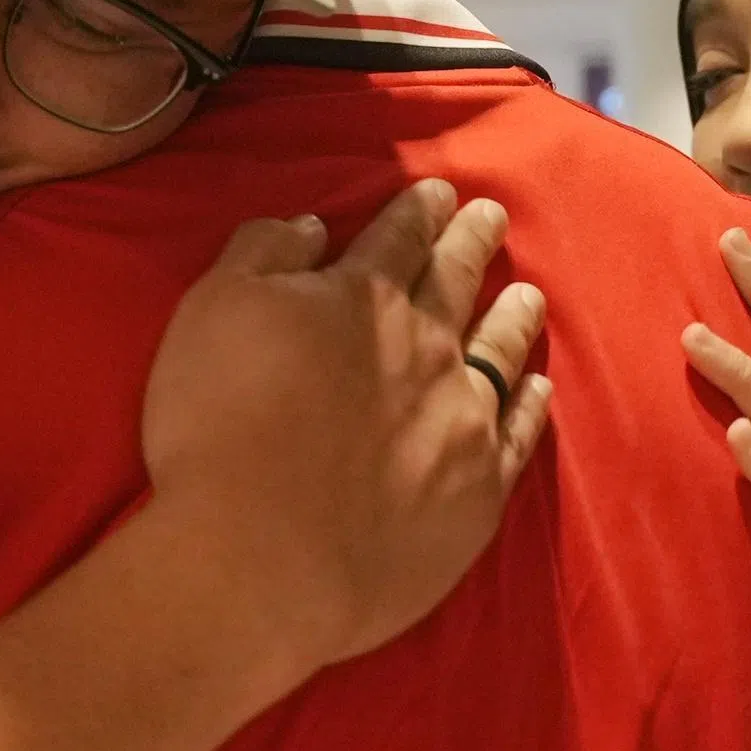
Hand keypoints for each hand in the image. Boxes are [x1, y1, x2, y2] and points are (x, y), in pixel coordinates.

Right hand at [137, 181, 548, 679]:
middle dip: (473, 242)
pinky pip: (518, 434)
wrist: (258, 558)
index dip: (418, 210)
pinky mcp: (478, 491)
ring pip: (500, 350)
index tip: (438, 192)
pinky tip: (537, 388)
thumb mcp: (213, 311)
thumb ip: (262, 254)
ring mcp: (461, 419)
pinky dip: (531, 404)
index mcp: (361, 297)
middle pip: (457, 280)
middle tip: (493, 216)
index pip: (399, 237)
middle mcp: (425, 347)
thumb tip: (312, 226)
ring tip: (530, 294)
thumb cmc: (218, 428)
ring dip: (514, 316)